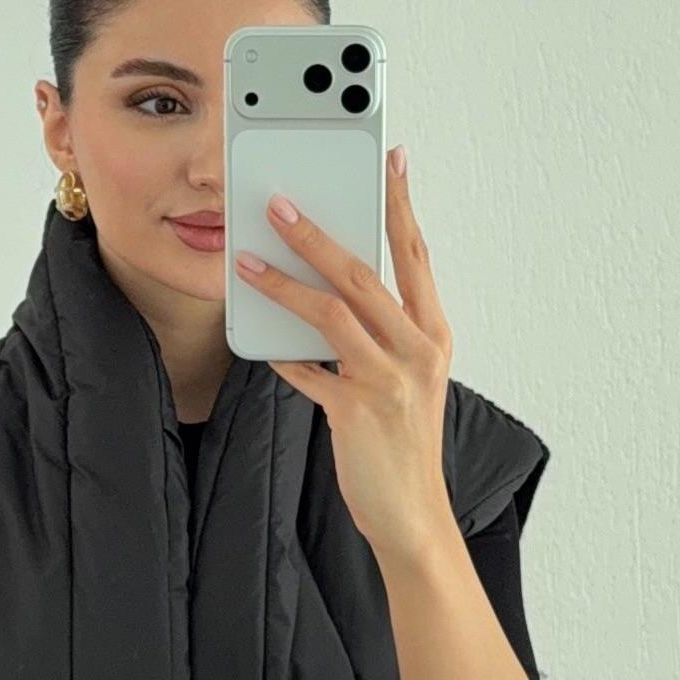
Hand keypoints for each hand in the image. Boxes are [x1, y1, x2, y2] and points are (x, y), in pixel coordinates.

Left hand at [234, 144, 454, 564]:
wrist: (414, 516)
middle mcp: (418, 350)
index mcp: (432, 335)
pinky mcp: (358, 411)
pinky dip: (284, 355)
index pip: (415, 255)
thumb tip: (323, 302)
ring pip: (332, 313)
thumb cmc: (402, 447)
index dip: (401, 205)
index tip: (390, 162)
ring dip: (284, 282)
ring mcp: (390, 380)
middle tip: (280, 202)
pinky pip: (310, 371)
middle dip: (317, 234)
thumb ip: (373, 339)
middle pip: (364, 274)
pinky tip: (262, 342)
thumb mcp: (401, 382)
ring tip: (248, 260)